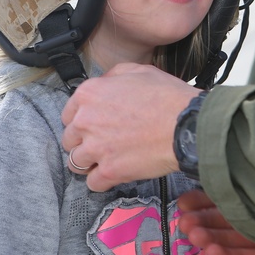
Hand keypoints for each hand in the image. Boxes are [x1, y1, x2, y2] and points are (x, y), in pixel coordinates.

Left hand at [61, 62, 198, 190]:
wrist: (186, 125)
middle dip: (83, 142)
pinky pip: (92, 183)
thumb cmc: (168, 96)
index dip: (81, 121)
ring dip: (89, 163)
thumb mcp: (139, 70)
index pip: (68, 114)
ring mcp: (96, 148)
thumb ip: (113, 76)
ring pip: (76, 163)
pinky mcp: (109, 171)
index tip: (92, 126)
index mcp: (89, 94)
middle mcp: (86, 120)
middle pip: (69, 140)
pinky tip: (114, 173)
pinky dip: (102, 181)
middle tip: (101, 143)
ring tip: (106, 159)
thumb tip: (105, 84)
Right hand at [178, 191, 254, 254]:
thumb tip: (237, 152)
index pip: (234, 202)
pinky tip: (210, 251)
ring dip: (209, 240)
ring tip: (192, 233)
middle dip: (203, 222)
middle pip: (229, 226)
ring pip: (233, 246)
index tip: (185, 200)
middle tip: (184, 219)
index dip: (208, 201)